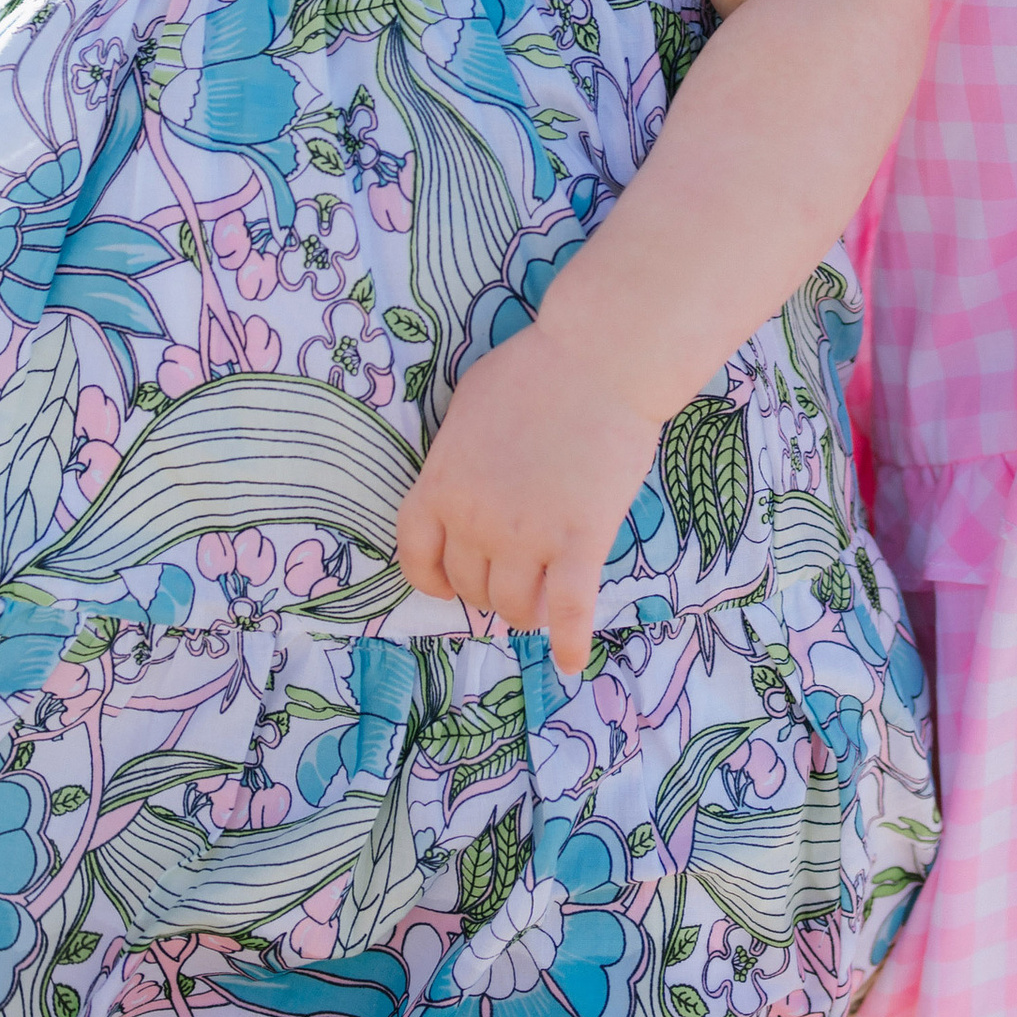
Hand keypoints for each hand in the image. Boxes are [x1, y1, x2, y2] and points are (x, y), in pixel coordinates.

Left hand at [395, 322, 660, 677]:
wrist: (600, 357)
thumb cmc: (534, 368)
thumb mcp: (469, 404)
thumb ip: (455, 454)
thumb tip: (457, 483)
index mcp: (441, 484)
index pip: (416, 555)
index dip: (431, 577)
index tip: (446, 583)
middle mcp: (476, 520)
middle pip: (471, 584)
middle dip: (487, 587)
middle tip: (510, 576)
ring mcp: (528, 535)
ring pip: (515, 604)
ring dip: (523, 611)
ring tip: (538, 603)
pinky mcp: (580, 541)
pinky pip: (569, 608)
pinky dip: (569, 640)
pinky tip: (571, 660)